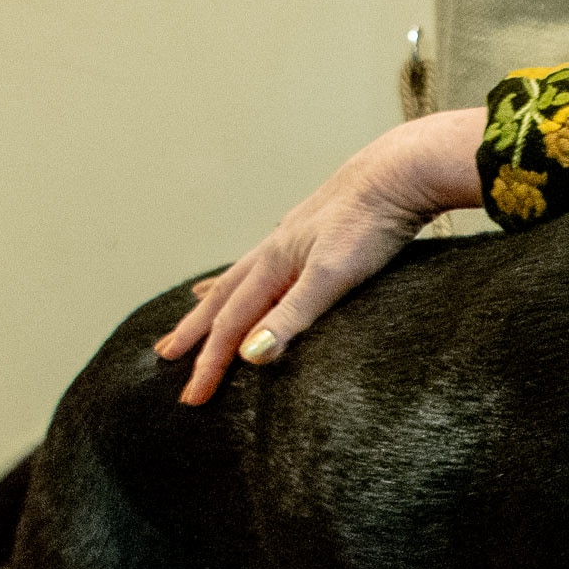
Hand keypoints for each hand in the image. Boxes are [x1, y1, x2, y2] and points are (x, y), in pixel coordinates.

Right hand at [158, 107, 483, 405]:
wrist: (402, 170)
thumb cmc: (371, 221)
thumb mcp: (332, 274)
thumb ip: (293, 314)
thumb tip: (248, 354)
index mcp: (273, 263)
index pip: (231, 324)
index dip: (210, 363)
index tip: (193, 398)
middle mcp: (276, 249)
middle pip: (225, 296)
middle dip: (196, 330)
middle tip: (166, 353)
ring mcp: (297, 238)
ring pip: (245, 275)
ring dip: (218, 298)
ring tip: (198, 304)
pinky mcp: (321, 231)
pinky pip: (273, 263)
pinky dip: (256, 276)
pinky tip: (266, 270)